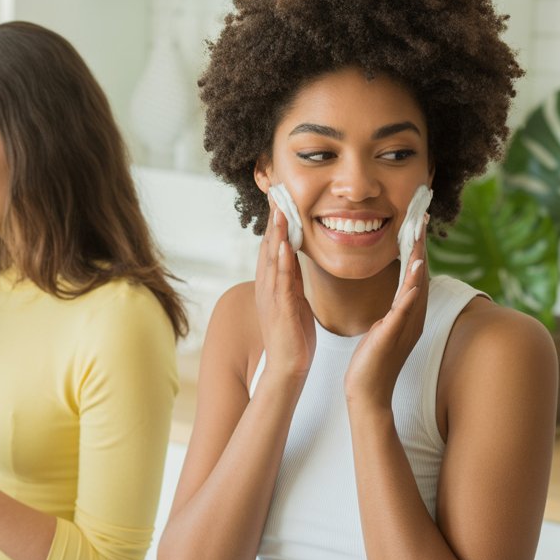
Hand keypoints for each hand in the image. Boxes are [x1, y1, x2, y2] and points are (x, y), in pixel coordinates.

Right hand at [256, 204, 316, 382]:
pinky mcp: (280, 309)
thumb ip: (291, 278)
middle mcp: (266, 287)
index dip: (275, 222)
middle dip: (272, 219)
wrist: (289, 366)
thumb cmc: (294, 336)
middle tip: (276, 193)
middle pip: (267, 246)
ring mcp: (271, 297)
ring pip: (271, 260)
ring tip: (279, 210)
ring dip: (275, 234)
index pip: (271, 247)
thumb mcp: (293, 300)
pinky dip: (281, 262)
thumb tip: (293, 259)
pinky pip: (281, 281)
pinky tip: (283, 246)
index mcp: (270, 284)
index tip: (280, 199)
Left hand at [345, 233, 428, 408]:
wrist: (367, 393)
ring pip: (415, 288)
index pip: (413, 275)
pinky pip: (404, 311)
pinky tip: (414, 277)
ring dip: (418, 262)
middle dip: (420, 246)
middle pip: (419, 275)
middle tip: (421, 217)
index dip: (415, 248)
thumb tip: (398, 296)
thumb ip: (392, 312)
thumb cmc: (371, 362)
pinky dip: (410, 293)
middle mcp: (412, 318)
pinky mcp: (393, 336)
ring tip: (419, 236)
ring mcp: (405, 327)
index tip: (415, 223)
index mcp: (407, 314)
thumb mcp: (382, 330)